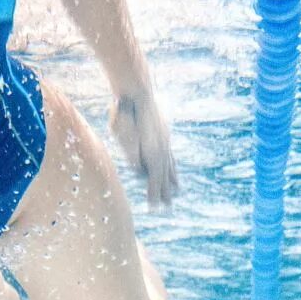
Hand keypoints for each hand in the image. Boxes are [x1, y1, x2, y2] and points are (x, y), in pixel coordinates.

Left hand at [109, 87, 180, 209]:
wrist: (136, 91)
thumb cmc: (124, 114)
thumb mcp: (123, 137)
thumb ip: (132, 156)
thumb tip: (139, 171)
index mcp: (153, 152)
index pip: (155, 180)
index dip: (154, 195)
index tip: (155, 209)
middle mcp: (162, 148)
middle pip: (166, 175)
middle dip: (166, 191)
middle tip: (169, 205)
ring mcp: (164, 139)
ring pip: (170, 164)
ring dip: (173, 178)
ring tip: (177, 189)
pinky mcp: (163, 131)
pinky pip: (169, 153)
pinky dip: (172, 163)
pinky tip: (170, 163)